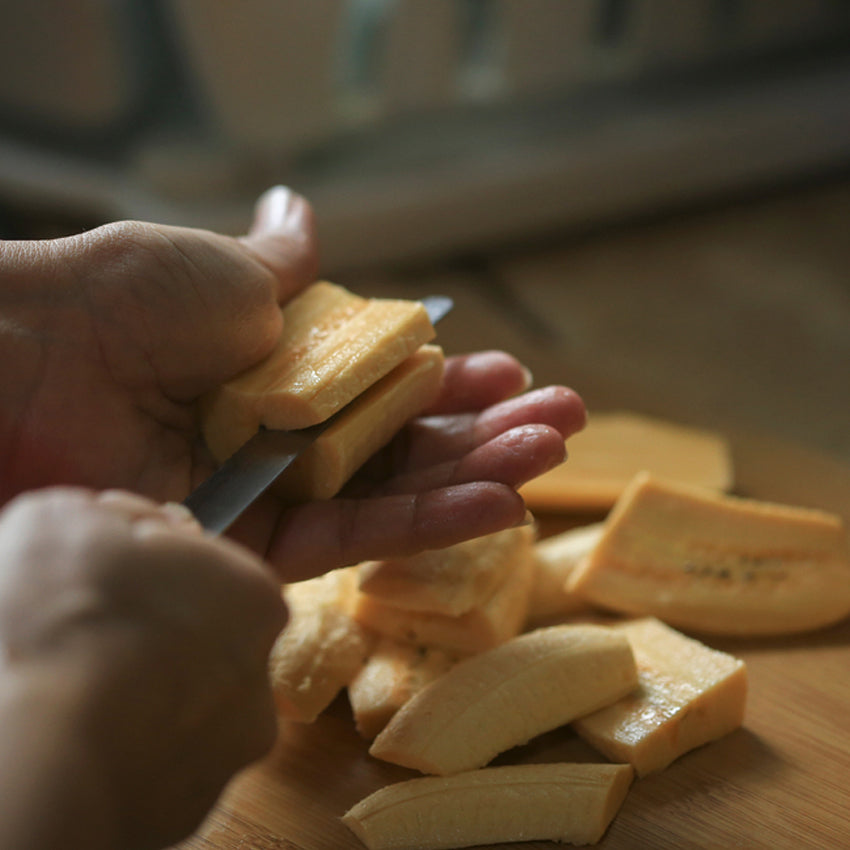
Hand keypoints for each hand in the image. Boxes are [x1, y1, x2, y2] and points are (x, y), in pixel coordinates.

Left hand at [0, 187, 584, 577]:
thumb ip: (281, 263)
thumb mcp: (224, 271)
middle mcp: (286, 435)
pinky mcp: (255, 548)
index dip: (451, 381)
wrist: (27, 366)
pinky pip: (353, 536)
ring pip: (393, 493)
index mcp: (285, 369)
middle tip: (566, 419)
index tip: (510, 371)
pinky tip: (497, 502)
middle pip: (404, 443)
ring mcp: (273, 494)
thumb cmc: (122, 302)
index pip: (388, 384)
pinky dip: (425, 522)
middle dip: (488, 431)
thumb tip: (304, 208)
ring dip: (477, 476)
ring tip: (550, 455)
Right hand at [0, 487, 285, 849]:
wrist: (37, 756)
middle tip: (87, 630)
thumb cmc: (67, 619)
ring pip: (182, 702)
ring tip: (75, 686)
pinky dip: (126, 746)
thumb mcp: (71, 520)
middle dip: (153, 627)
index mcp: (254, 594)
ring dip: (141, 690)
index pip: (206, 565)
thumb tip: (120, 529)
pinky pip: (158, 760)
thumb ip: (117, 519)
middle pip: (201, 634)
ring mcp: (231, 746)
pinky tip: (81, 732)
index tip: (107, 570)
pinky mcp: (193, 810)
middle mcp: (262, 672)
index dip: (151, 562)